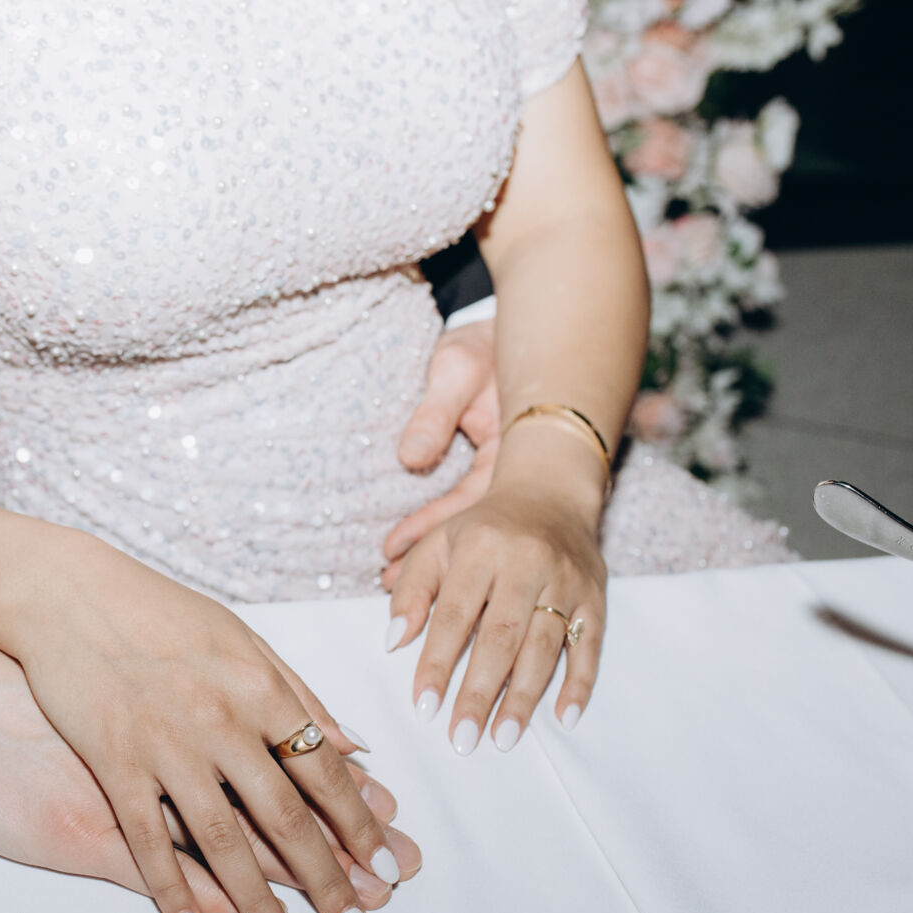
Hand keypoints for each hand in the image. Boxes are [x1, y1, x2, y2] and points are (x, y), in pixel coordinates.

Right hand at [0, 621, 420, 912]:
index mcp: (260, 688)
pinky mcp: (114, 761)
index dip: (361, 826)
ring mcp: (165, 745)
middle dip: (327, 879)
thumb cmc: (157, 610)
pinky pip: (147, 838)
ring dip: (257, 900)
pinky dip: (170, 886)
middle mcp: (221, 721)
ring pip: (221, 839)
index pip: (324, 772)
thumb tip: (355, 747)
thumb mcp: (242, 639)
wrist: (65, 593)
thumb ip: (300, 694)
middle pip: (285, 816)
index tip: (387, 868)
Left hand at [382, 317, 499, 589]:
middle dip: (432, 561)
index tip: (390, 551)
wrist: (523, 327)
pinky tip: (420, 563)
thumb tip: (410, 456)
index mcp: (511, 450)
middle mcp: (515, 472)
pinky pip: (472, 514)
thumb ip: (434, 413)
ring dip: (438, 557)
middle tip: (389, 585)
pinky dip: (445, 536)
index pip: (467, 504)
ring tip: (396, 584)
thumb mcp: (457, 371)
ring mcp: (510, 475)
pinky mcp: (500, 472)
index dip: (427, 529)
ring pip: (474, 528)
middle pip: (474, 530)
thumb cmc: (486, 347)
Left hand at [385, 426, 607, 753]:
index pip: (454, 615)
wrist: (550, 494)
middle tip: (463, 738)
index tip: (423, 706)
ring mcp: (566, 582)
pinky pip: (589, 646)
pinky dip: (579, 684)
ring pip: (544, 647)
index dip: (437, 662)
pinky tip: (564, 718)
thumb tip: (393, 642)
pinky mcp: (596, 597)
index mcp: (481, 549)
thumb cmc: (482, 530)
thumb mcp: (436, 545)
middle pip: (501, 637)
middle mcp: (527, 563)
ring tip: (502, 738)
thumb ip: (411, 591)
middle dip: (480, 692)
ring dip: (524, 698)